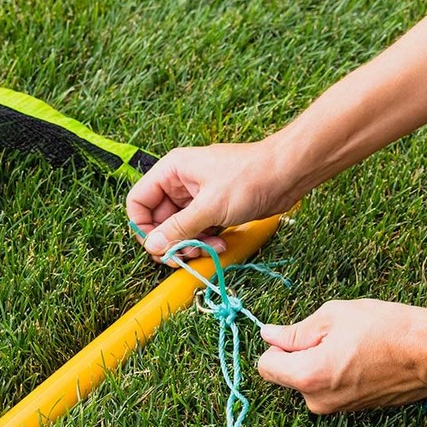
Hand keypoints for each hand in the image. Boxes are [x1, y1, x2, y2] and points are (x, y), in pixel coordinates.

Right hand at [126, 140, 298, 259]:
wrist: (288, 173)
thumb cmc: (250, 178)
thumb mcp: (210, 207)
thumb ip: (179, 228)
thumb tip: (153, 246)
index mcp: (171, 171)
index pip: (138, 202)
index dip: (143, 227)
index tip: (157, 246)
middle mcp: (179, 183)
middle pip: (158, 220)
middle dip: (171, 241)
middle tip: (185, 255)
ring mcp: (196, 196)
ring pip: (178, 229)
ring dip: (190, 244)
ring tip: (209, 249)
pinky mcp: (212, 208)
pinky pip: (197, 230)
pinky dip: (204, 241)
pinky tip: (220, 245)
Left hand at [258, 299, 426, 413]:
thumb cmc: (386, 329)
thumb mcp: (333, 317)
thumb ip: (294, 331)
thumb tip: (268, 335)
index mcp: (307, 376)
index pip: (265, 366)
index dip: (277, 345)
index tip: (298, 332)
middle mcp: (317, 401)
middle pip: (286, 375)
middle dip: (297, 354)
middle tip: (331, 335)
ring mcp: (337, 409)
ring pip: (308, 380)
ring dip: (318, 362)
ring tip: (351, 345)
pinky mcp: (354, 410)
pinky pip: (330, 387)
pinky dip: (336, 372)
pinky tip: (362, 357)